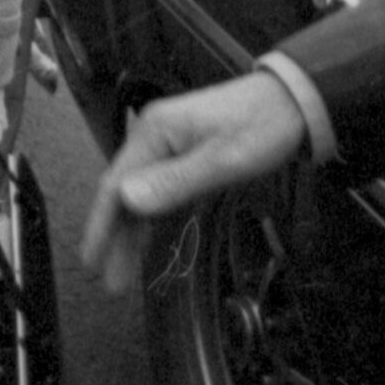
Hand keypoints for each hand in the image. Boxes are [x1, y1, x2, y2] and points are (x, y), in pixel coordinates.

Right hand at [80, 71, 305, 294]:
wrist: (293, 102)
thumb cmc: (261, 128)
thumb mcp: (223, 160)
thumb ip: (175, 182)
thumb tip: (127, 200)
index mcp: (154, 132)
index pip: (115, 183)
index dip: (101, 225)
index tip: (91, 261)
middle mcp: (152, 137)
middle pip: (123, 192)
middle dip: (114, 237)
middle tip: (109, 282)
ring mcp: (168, 145)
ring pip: (140, 195)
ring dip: (131, 233)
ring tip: (123, 273)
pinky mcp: (184, 154)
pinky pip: (158, 191)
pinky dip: (150, 219)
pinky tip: (146, 242)